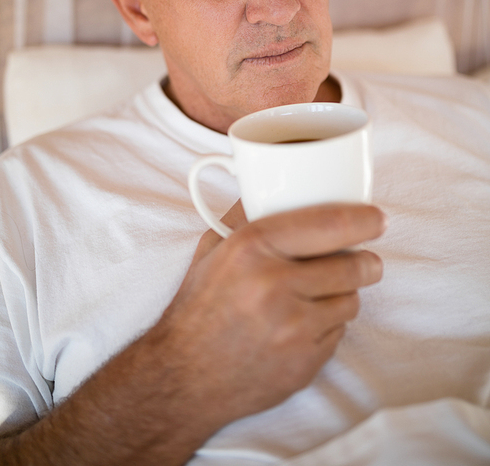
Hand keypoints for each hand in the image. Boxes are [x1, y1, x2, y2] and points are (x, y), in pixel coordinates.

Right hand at [152, 201, 385, 432]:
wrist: (184, 376)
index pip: (326, 223)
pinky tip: (301, 325)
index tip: (377, 218)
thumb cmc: (200, 307)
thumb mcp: (213, 250)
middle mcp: (274, 285)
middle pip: (352, 265)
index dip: (362, 219)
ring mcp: (292, 328)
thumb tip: (278, 186)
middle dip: (366, 261)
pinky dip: (328, 326)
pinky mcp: (304, 362)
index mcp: (252, 248)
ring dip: (344, 294)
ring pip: (351, 300)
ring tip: (319, 295)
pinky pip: (339, 333)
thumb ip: (246, 215)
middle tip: (366, 260)